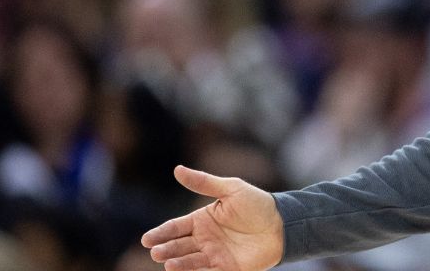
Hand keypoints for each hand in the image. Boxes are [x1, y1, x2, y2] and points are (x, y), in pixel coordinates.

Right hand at [142, 165, 284, 270]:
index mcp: (202, 219)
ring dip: (178, 263)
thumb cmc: (258, 204)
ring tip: (168, 263)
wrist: (283, 223)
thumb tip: (177, 169)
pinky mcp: (226, 268)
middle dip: (166, 249)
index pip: (175, 227)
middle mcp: (204, 238)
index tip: (146, 239)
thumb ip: (204, 183)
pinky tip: (182, 270)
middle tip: (155, 251)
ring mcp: (214, 254)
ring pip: (189, 260)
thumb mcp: (231, 189)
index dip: (160, 233)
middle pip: (178, 245)